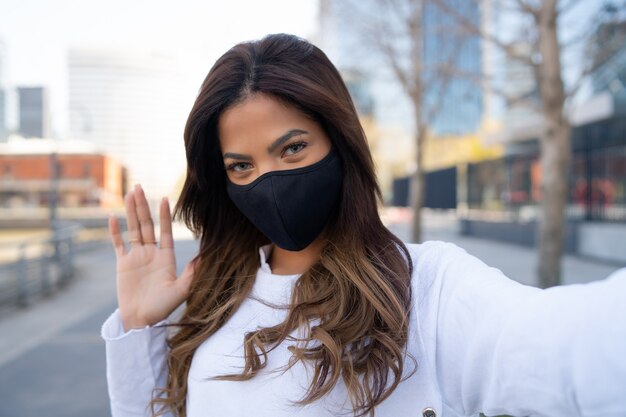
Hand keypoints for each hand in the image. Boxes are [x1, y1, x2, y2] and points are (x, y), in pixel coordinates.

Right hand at [108, 184, 195, 331]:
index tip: (164, 199)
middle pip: (146, 225)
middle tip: (140, 187)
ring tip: (129, 194)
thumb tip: (206, 257)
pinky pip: (118, 244)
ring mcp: (136, 257)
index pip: (164, 231)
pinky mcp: (122, 264)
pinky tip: (113, 217)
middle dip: (142, 206)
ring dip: (130, 212)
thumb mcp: (181, 290)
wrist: (141, 321)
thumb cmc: (162, 308)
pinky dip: (114, 232)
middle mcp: (150, 254)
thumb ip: (191, 273)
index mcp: (165, 257)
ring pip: (132, 229)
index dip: (164, 215)